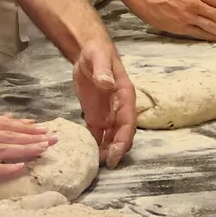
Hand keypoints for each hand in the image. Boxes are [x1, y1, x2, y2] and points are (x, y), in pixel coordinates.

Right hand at [0, 98, 52, 177]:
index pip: (3, 122)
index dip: (23, 126)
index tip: (40, 127)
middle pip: (9, 134)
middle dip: (33, 136)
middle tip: (54, 138)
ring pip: (4, 147)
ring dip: (26, 148)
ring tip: (45, 149)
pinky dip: (4, 167)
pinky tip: (19, 168)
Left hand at [72, 37, 135, 166]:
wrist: (87, 51)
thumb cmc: (97, 53)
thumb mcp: (99, 57)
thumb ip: (103, 70)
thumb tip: (108, 83)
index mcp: (124, 96)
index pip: (128, 122)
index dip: (123, 139)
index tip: (116, 153)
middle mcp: (119, 108)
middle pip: (122, 134)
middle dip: (116, 150)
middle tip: (106, 165)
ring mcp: (108, 114)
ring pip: (111, 138)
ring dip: (106, 151)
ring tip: (95, 164)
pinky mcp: (95, 116)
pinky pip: (98, 135)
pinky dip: (95, 146)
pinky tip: (87, 156)